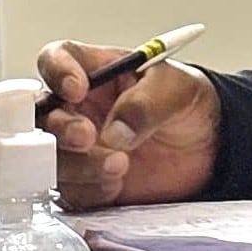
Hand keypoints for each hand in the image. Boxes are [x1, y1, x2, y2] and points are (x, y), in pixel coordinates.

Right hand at [32, 41, 219, 207]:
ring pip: (50, 157)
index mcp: (94, 70)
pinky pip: (69, 191)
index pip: (57, 59)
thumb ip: (147, 103)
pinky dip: (88, 191)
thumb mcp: (178, 89)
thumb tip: (116, 131)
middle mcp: (77, 108)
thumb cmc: (186, 104)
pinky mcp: (85, 182)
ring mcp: (78, 148)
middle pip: (43, 114)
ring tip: (119, 166)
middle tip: (88, 137)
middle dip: (61, 128)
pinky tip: (116, 186)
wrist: (208, 149)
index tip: (76, 89)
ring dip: (79, 166)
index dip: (57, 72)